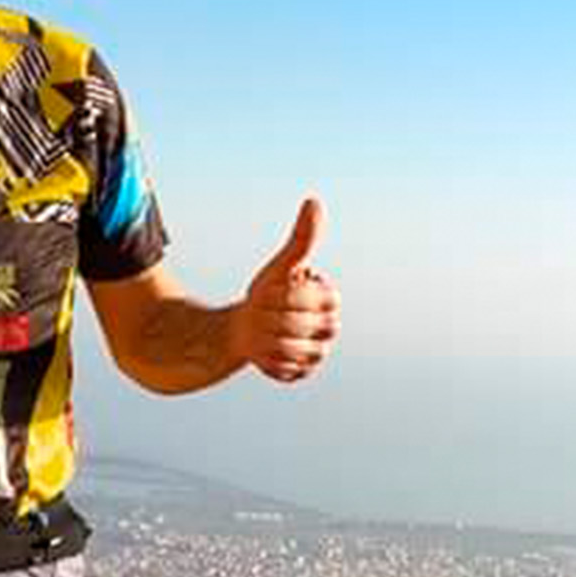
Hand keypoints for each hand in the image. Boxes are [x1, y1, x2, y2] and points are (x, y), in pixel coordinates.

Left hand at [235, 197, 340, 383]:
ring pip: (291, 350)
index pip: (313, 300)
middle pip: (300, 326)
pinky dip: (264, 359)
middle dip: (272, 317)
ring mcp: (316, 355)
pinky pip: (281, 369)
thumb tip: (314, 201)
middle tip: (261, 311)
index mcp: (329, 302)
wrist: (246, 326)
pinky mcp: (300, 374)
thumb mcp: (281, 265)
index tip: (272, 290)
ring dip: (266, 339)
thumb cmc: (267, 291)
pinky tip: (259, 349)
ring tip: (259, 329)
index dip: (287, 295)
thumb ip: (301, 239)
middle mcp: (329, 330)